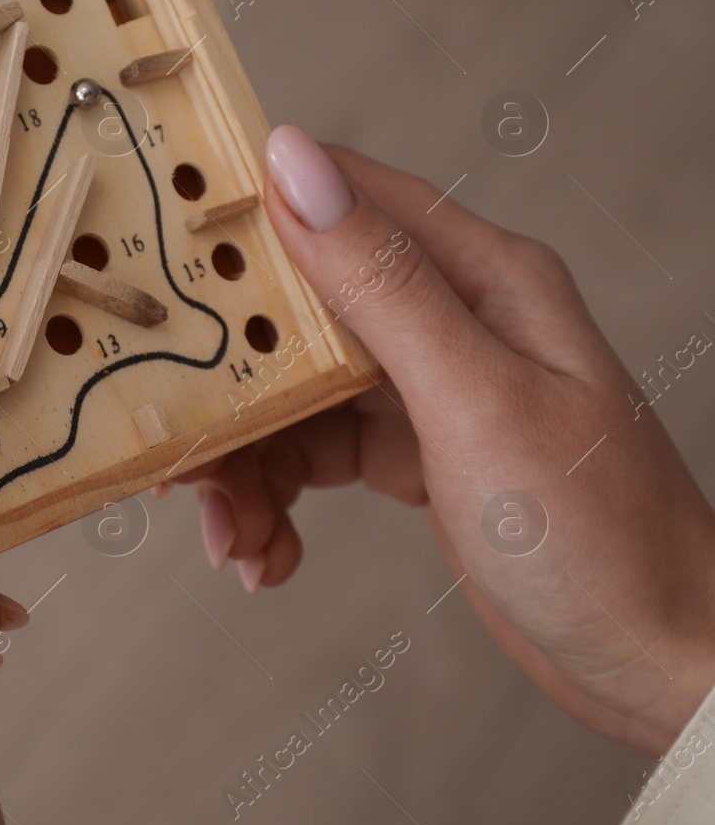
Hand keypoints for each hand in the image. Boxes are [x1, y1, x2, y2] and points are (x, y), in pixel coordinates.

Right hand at [161, 125, 714, 754]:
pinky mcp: (414, 453)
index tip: (166, 245)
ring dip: (247, 467)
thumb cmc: (603, 535)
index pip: (345, 199)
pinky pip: (315, 457)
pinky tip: (268, 554)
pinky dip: (278, 504)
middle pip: (299, 314)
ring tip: (233, 537)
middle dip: (232, 381)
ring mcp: (429, 389)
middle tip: (183, 448)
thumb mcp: (476, 399)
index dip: (251, 214)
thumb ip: (380, 283)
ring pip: (296, 395)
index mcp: (480, 275)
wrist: (658, 661)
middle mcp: (450, 318)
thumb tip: (295, 163)